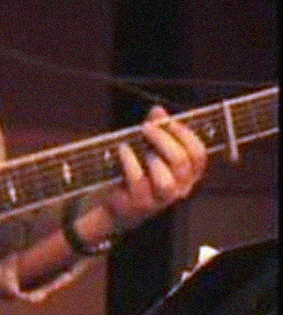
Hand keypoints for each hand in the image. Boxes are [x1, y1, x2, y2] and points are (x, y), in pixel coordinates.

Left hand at [104, 106, 207, 232]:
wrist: (115, 200)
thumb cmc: (136, 171)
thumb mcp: (148, 147)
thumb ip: (156, 129)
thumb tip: (158, 111)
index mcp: (188, 174)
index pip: (198, 155)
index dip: (185, 135)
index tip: (168, 122)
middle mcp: (179, 188)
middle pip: (182, 163)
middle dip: (164, 140)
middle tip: (147, 128)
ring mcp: (160, 199)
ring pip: (166, 181)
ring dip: (151, 158)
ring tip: (138, 145)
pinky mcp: (140, 204)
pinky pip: (138, 181)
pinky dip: (130, 161)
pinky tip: (123, 149)